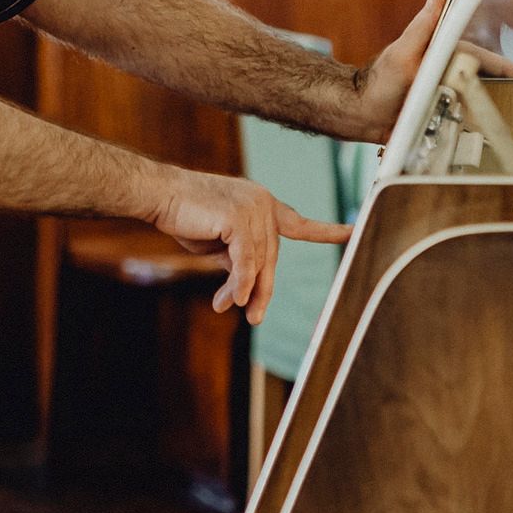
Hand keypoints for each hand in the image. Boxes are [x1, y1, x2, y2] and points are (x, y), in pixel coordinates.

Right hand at [147, 169, 349, 323]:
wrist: (159, 195)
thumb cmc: (185, 214)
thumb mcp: (220, 240)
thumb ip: (240, 257)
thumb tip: (246, 290)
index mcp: (263, 203)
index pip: (300, 223)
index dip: (326, 231)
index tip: (353, 232)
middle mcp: (263, 202)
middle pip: (272, 256)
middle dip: (263, 289)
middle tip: (254, 317)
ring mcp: (253, 208)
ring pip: (258, 262)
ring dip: (245, 290)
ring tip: (229, 308)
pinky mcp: (238, 218)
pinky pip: (246, 260)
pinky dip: (241, 282)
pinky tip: (235, 299)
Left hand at [340, 0, 512, 144]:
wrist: (361, 113)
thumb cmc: (379, 82)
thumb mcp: (402, 53)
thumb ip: (422, 28)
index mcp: (444, 55)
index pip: (483, 60)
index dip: (507, 68)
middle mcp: (447, 74)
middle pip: (485, 81)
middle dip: (509, 89)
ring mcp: (445, 95)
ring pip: (478, 102)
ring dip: (495, 110)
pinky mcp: (439, 116)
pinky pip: (464, 122)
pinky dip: (478, 128)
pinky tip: (492, 139)